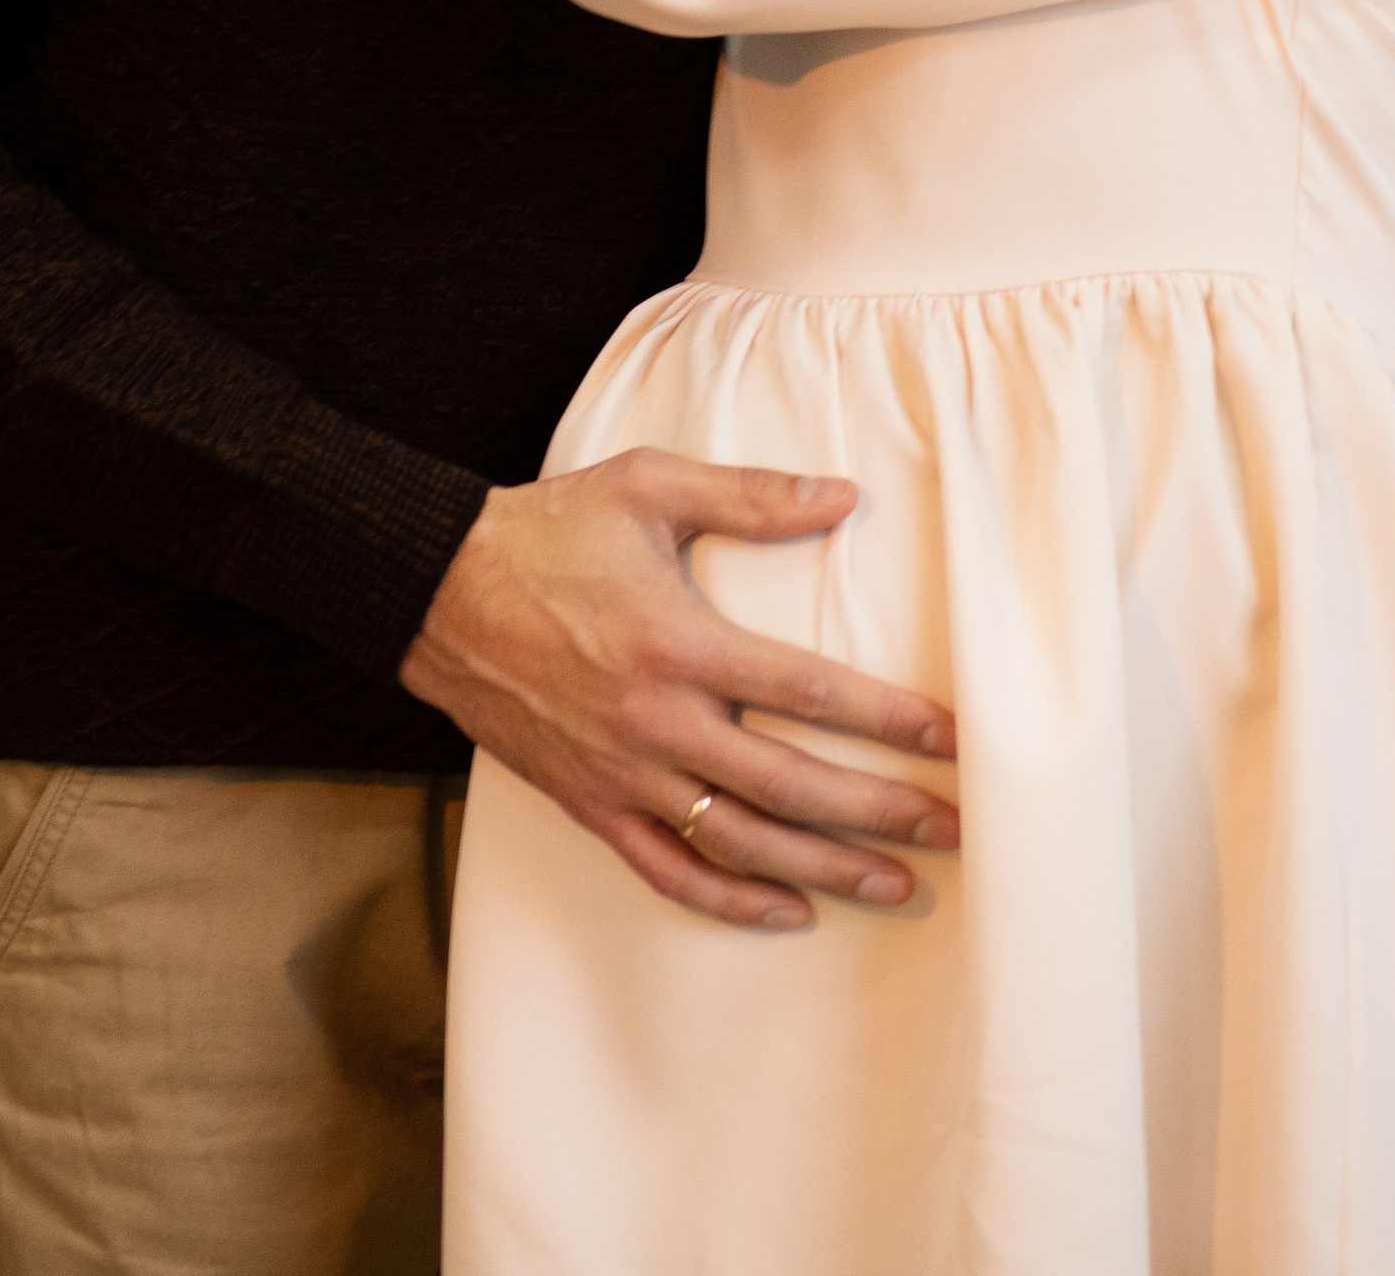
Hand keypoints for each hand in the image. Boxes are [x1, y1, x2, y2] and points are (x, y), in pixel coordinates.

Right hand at [401, 448, 955, 929]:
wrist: (438, 590)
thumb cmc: (548, 530)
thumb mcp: (647, 485)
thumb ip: (749, 495)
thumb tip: (844, 496)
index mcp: (680, 641)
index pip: (809, 690)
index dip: (889, 720)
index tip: (953, 740)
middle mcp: (658, 719)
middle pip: (791, 785)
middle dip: (881, 811)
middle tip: (955, 830)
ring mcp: (622, 772)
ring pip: (740, 841)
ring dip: (826, 868)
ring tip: (898, 884)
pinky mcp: (590, 802)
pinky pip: (667, 869)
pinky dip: (730, 899)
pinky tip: (787, 909)